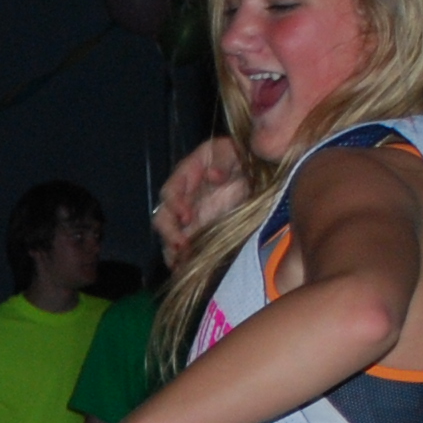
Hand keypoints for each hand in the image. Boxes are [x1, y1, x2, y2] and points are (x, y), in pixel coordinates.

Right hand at [153, 137, 249, 254]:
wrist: (258, 172)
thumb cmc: (242, 158)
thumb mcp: (233, 152)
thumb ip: (222, 161)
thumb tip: (213, 176)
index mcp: (186, 176)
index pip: (171, 191)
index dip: (174, 204)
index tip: (185, 216)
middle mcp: (183, 200)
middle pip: (163, 218)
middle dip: (170, 233)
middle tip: (182, 245)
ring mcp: (190, 219)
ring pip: (169, 237)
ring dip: (173, 251)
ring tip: (182, 263)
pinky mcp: (199, 234)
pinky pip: (183, 250)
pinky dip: (182, 261)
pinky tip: (186, 270)